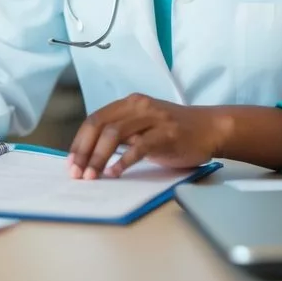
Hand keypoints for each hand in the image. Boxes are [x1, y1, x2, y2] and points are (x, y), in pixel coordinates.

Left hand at [68, 94, 227, 178]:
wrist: (210, 128)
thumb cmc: (174, 132)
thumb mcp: (143, 127)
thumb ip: (121, 134)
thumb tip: (90, 154)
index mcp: (129, 103)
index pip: (94, 119)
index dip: (79, 142)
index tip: (71, 163)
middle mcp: (138, 106)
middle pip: (100, 125)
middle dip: (84, 151)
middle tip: (76, 174)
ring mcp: (153, 118)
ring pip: (115, 134)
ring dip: (98, 158)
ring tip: (92, 177)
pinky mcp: (167, 133)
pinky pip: (139, 146)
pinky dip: (124, 161)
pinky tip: (114, 173)